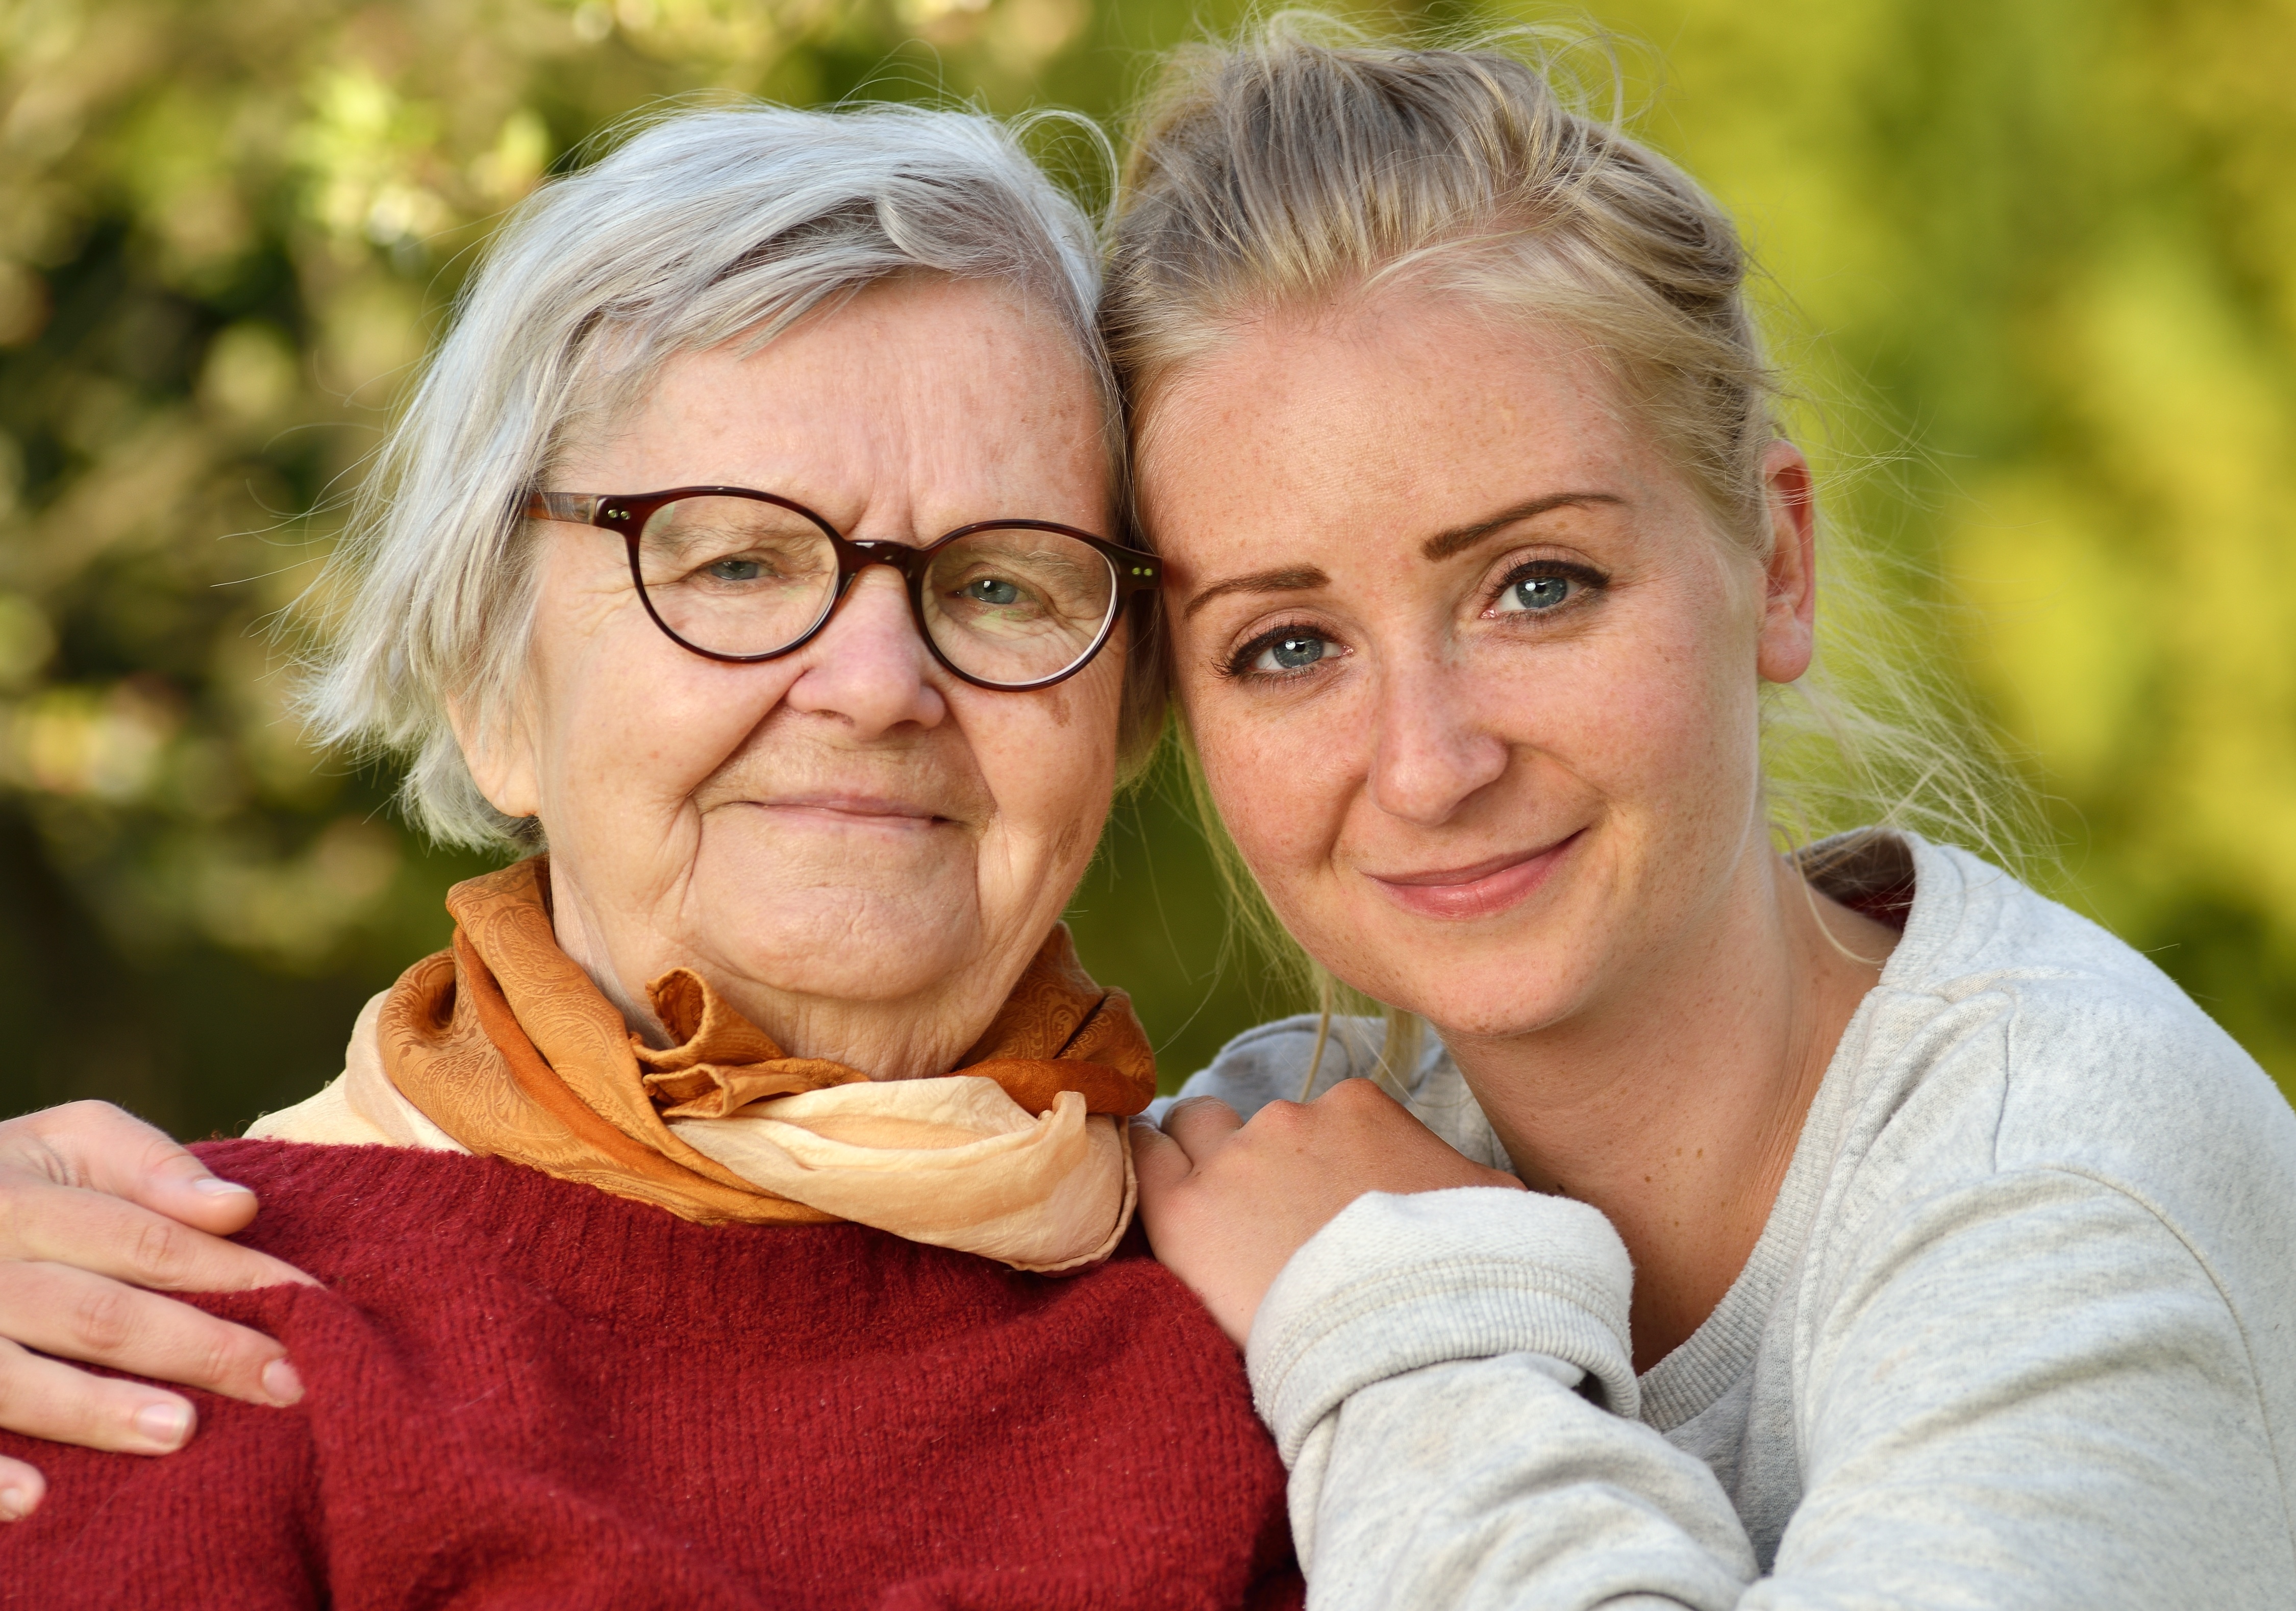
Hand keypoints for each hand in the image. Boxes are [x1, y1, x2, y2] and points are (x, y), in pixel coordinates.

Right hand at [0, 1101, 317, 1521]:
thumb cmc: (12, 1180)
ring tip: (182, 1431)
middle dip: (197, 1350)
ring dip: (98, 1408)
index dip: (236, 1275)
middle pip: (97, 1313)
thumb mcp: (69, 1142)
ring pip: (16, 1378)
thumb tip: (239, 1206)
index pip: (149, 1243)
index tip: (313, 1307)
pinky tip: (38, 1498)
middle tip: (283, 1384)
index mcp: (24, 1198)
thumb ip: (152, 1167)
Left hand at [1132, 1078, 1523, 1346]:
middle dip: (1263, 1161)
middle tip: (1274, 1223)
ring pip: (1194, 1129)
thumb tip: (1502, 1197)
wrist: (1404, 1340)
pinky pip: (1145, 1156)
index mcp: (1359, 1108)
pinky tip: (1158, 1189)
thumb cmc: (1457, 1277)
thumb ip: (1481, 1185)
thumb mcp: (1496, 1210)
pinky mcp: (1184, 1208)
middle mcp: (1290, 1117)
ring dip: (1203, 1160)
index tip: (1329, 1208)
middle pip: (1257, 1123)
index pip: (1324, 1117)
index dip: (1323, 1163)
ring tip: (1219, 1220)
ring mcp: (1233, 1159)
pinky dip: (1149, 1163)